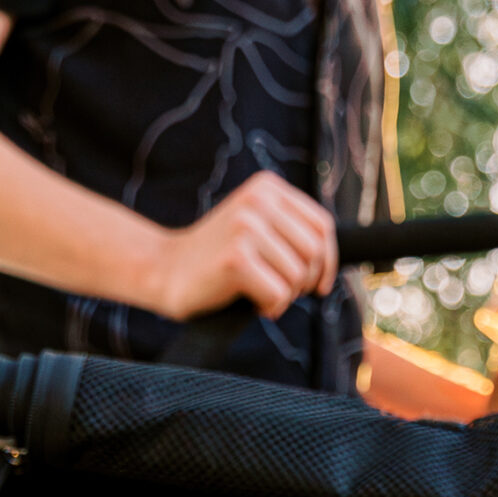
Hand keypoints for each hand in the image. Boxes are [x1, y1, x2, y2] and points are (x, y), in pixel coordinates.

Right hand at [144, 171, 337, 321]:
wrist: (166, 271)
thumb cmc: (219, 259)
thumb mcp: (258, 230)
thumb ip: (291, 231)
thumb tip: (331, 259)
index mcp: (267, 187)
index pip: (323, 226)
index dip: (327, 262)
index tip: (316, 285)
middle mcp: (257, 200)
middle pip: (314, 253)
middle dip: (303, 282)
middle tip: (278, 291)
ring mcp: (246, 227)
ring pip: (297, 276)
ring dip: (284, 297)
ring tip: (258, 293)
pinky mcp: (236, 258)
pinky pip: (278, 295)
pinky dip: (270, 309)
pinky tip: (249, 302)